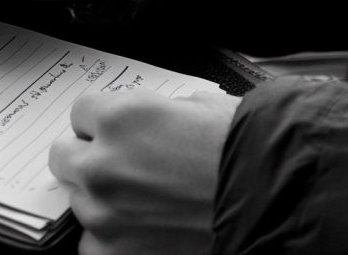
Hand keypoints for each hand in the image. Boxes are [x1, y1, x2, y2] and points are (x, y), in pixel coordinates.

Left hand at [48, 90, 240, 254]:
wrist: (282, 202)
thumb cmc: (251, 152)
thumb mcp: (198, 107)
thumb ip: (153, 112)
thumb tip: (143, 122)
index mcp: (120, 117)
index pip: (80, 113)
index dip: (102, 123)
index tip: (116, 134)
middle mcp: (104, 163)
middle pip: (64, 156)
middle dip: (90, 158)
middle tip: (123, 167)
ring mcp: (105, 212)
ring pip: (79, 200)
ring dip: (103, 199)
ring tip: (147, 202)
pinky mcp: (115, 252)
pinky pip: (90, 243)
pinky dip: (110, 239)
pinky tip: (142, 231)